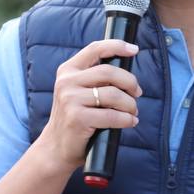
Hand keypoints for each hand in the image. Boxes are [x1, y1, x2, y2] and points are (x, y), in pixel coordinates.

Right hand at [37, 39, 141, 167]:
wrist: (56, 147)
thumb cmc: (76, 118)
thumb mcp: (78, 92)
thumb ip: (95, 78)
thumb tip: (127, 72)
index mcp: (68, 70)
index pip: (94, 49)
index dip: (117, 46)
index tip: (134, 49)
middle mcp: (67, 82)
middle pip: (109, 72)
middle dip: (130, 82)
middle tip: (137, 93)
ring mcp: (70, 100)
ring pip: (113, 95)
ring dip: (130, 104)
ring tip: (133, 112)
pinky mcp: (77, 118)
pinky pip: (112, 116)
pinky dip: (127, 119)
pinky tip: (130, 122)